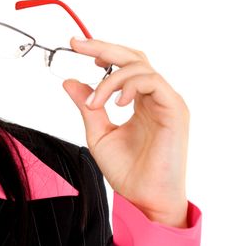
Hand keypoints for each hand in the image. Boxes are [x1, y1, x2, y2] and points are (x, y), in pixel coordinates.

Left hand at [62, 37, 189, 226]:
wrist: (145, 199)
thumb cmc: (128, 171)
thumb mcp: (98, 133)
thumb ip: (88, 107)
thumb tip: (69, 82)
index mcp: (140, 101)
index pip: (123, 65)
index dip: (101, 51)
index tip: (75, 46)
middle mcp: (155, 97)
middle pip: (133, 57)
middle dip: (103, 47)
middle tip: (78, 46)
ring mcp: (167, 101)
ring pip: (140, 67)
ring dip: (110, 79)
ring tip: (95, 103)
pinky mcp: (174, 109)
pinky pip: (152, 82)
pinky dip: (129, 85)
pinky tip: (115, 103)